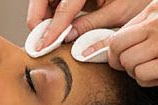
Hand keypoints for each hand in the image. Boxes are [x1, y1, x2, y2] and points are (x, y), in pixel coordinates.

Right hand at [27, 0, 149, 49]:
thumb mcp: (117, 12)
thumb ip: (90, 25)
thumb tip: (67, 39)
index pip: (62, 9)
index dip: (50, 30)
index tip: (42, 46)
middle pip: (42, 0)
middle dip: (40, 21)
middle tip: (44, 42)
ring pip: (44, 0)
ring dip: (45, 17)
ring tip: (54, 35)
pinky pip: (54, 0)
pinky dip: (53, 13)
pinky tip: (59, 27)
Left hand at [92, 0, 157, 86]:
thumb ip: (147, 28)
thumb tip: (113, 47)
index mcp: (157, 8)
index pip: (121, 31)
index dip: (117, 49)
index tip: (121, 57)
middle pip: (117, 46)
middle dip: (118, 61)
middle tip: (129, 68)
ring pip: (127, 62)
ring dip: (135, 73)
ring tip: (151, 71)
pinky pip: (141, 75)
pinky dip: (146, 81)